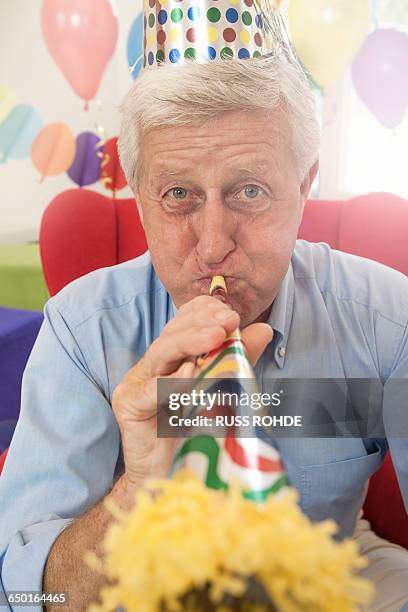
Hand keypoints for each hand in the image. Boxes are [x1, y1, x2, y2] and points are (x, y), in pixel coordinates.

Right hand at [112, 295, 272, 495]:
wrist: (168, 478)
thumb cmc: (194, 435)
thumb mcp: (221, 392)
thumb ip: (238, 360)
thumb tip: (264, 329)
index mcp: (170, 358)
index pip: (182, 322)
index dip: (203, 312)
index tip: (231, 313)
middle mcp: (150, 366)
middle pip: (171, 334)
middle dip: (201, 323)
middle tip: (229, 320)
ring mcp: (135, 383)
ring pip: (161, 354)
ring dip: (190, 342)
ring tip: (217, 335)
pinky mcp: (128, 405)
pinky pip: (153, 390)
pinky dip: (174, 380)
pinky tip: (192, 372)